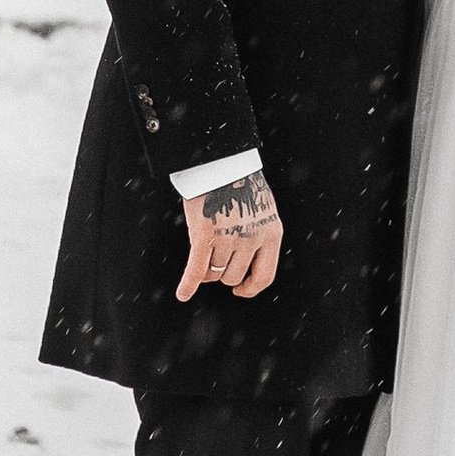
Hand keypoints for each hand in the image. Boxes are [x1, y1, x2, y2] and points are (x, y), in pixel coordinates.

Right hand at [176, 169, 283, 303]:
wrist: (223, 161)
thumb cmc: (241, 183)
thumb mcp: (263, 211)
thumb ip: (259, 237)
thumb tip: (245, 268)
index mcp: (272, 234)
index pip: (264, 276)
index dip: (250, 288)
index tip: (239, 290)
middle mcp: (252, 239)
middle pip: (232, 276)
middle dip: (222, 271)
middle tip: (214, 257)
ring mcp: (228, 238)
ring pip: (213, 272)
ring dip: (205, 268)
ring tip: (202, 251)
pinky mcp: (204, 235)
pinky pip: (196, 270)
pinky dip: (188, 285)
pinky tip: (182, 294)